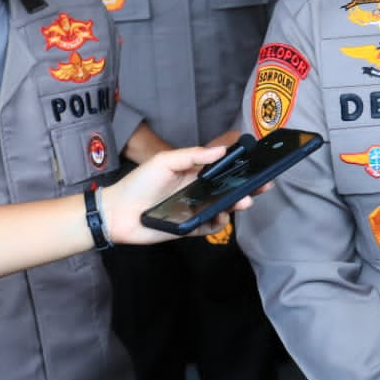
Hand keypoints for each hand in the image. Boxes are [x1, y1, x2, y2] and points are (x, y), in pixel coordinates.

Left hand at [100, 144, 252, 244]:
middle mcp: (198, 192)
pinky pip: (209, 227)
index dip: (241, 168)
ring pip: (223, 209)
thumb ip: (193, 155)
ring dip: (236, 205)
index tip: (257, 165)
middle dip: (248, 188)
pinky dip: (218, 224)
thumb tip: (222, 150)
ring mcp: (195, 211)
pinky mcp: (190, 228)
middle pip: (229, 190)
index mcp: (194, 174)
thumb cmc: (138, 182)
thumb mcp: (165, 161)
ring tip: (242, 201)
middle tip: (261, 186)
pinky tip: (220, 218)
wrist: (117, 212)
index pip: (223, 170)